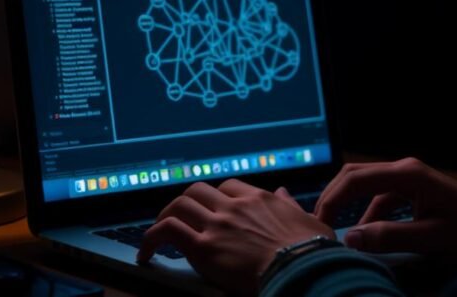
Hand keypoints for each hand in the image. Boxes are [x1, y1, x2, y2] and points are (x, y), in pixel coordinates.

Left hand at [138, 179, 334, 295]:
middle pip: (199, 190)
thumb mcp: (308, 221)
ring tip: (159, 231)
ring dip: (166, 215)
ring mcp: (217, 225)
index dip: (216, 197)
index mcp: (259, 199)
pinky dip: (152, 237)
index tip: (211, 208)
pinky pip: (168, 231)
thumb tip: (283, 193)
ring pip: (180, 205)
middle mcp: (234, 207)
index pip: (228, 187)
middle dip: (187, 202)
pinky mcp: (203, 248)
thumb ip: (291, 205)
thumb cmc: (309, 251)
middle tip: (181, 216)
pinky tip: (147, 251)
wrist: (300, 269)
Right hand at [315, 157, 456, 256]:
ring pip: (365, 187)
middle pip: (355, 176)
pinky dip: (368, 215)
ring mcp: (409, 177)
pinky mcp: (413, 189)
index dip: (332, 200)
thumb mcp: (431, 237)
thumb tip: (352, 239)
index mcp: (408, 174)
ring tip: (337, 234)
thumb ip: (390, 237)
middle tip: (319, 226)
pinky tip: (367, 236)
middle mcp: (405, 169)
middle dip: (334, 199)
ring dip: (350, 208)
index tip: (319, 224)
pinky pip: (380, 198)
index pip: (355, 180)